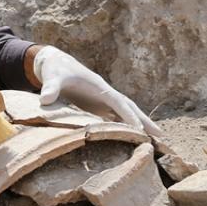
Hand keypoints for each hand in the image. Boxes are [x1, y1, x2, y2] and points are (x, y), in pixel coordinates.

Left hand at [34, 46, 165, 137]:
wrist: (55, 64)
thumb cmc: (56, 69)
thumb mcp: (52, 77)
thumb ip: (50, 88)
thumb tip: (45, 100)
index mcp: (100, 87)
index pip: (119, 103)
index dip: (129, 116)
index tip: (140, 130)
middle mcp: (105, 95)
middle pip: (130, 108)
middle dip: (145, 122)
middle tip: (161, 136)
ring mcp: (103, 102)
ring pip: (126, 115)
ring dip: (140, 127)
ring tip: (155, 141)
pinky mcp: (97, 108)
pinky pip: (115, 119)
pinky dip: (125, 128)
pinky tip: (131, 141)